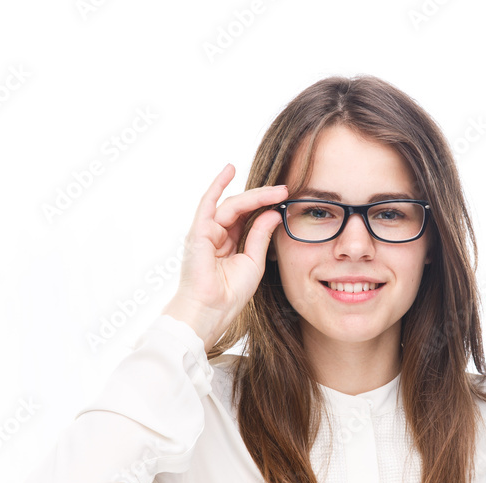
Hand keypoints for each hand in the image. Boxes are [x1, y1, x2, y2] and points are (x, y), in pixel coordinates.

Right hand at [162, 164, 286, 350]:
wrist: (212, 310)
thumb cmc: (230, 294)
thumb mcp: (254, 261)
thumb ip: (260, 236)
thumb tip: (273, 213)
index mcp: (229, 244)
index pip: (248, 217)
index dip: (266, 206)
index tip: (286, 198)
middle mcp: (216, 235)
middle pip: (241, 208)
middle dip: (264, 197)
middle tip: (286, 190)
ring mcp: (206, 232)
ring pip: (232, 205)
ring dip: (255, 195)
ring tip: (277, 190)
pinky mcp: (199, 231)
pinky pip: (208, 203)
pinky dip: (218, 185)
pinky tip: (230, 170)